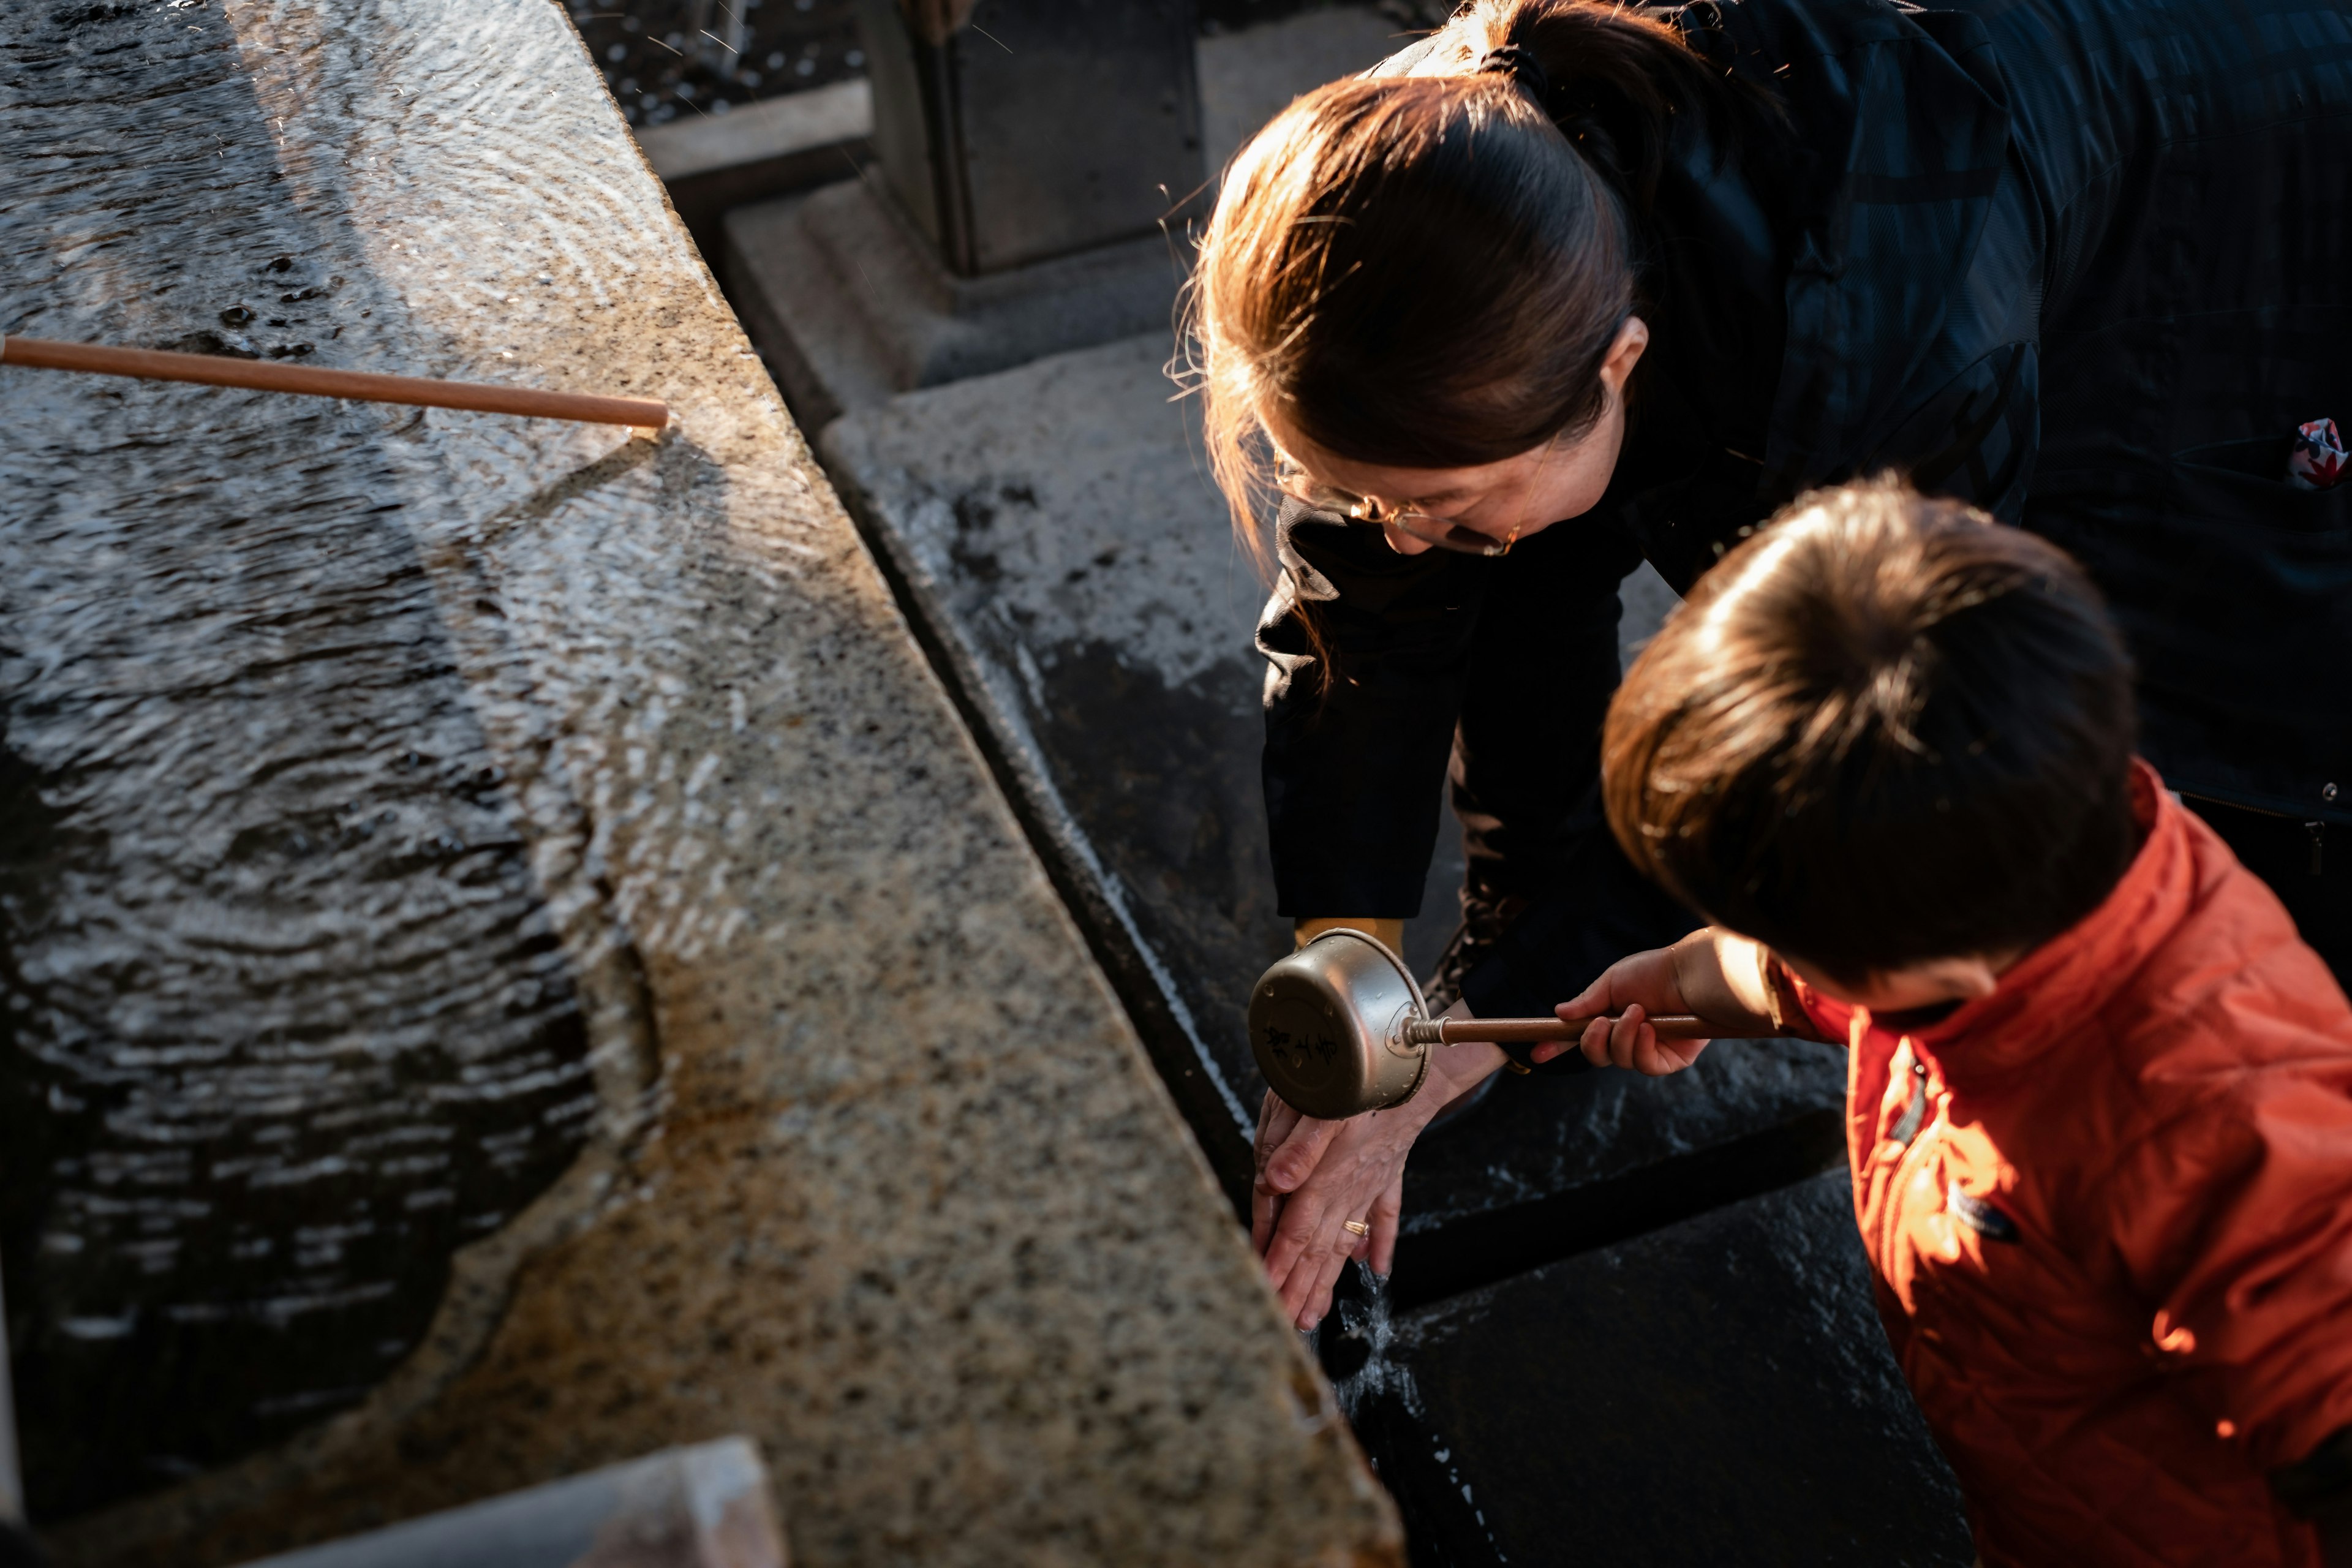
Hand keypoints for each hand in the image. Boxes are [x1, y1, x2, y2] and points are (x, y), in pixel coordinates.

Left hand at [1252, 1020, 1503, 1328]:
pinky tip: (1378, 1270)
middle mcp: (1350, 1189)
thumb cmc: (1367, 1083)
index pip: (1296, 1231)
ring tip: (1315, 1314)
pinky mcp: (1389, 1172)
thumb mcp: (1326, 1105)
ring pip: (1346, 1242)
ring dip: (1329, 1279)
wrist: (1419, 1069)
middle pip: (1318, 1250)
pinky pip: (1384, 1215)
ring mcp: (1372, 1184)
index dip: (1280, 1265)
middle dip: (1299, 1289)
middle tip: (1284, 1325)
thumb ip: (1298, 1145)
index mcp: (1329, 1177)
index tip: (1267, 1297)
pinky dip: (1381, 1244)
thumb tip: (1273, 1182)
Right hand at [1534, 941, 1708, 1075]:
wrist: (1690, 973)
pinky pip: (1645, 1066)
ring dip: (1621, 1037)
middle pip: (1597, 1055)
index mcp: (1612, 1017)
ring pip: (1619, 1061)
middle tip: (1600, 1023)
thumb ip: (1587, 1002)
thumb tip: (1559, 1013)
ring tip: (1636, 1013)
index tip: (1537, 1051)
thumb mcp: (1613, 982)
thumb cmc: (1655, 971)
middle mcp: (1629, 1036)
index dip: (1558, 1045)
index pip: (1581, 1036)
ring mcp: (1650, 1049)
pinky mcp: (1672, 1060)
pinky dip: (1641, 1047)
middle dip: (1592, 1042)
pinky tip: (1648, 1029)